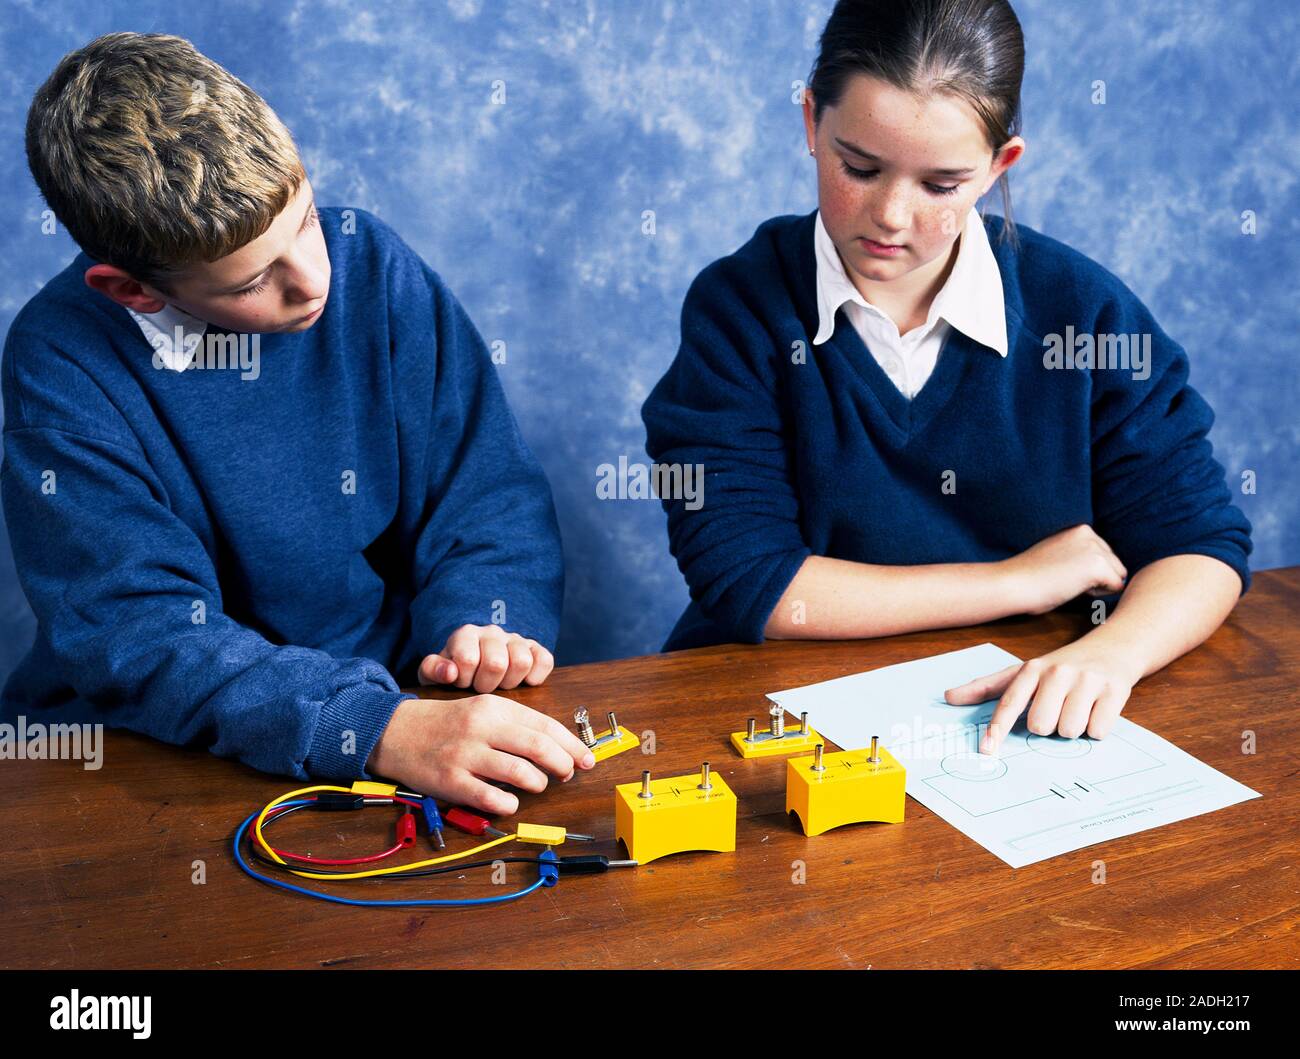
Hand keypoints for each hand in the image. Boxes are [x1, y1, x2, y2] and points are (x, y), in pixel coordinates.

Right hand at [368, 695, 595, 814]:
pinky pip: (492, 798)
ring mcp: (466, 755)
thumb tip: (559, 748)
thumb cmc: (448, 724)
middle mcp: (482, 728)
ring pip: (521, 773)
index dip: (572, 745)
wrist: (397, 731)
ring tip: (537, 785)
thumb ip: (517, 726)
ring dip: (539, 783)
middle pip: (539, 748)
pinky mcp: (451, 781)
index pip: (546, 726)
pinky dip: (510, 804)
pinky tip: (511, 801)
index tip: (587, 759)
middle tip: (567, 774)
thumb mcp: (483, 711)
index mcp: (495, 708)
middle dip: (563, 764)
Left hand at [418, 624, 554, 692]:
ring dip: (510, 682)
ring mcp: (515, 639)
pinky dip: (536, 676)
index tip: (461, 683)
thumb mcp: (434, 673)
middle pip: (497, 663)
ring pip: (522, 661)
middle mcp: (492, 632)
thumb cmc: (453, 673)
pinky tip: (522, 683)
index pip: (468, 659)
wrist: (472, 666)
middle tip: (480, 688)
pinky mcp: (535, 649)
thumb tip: (449, 673)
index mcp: (465, 634)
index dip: (464, 680)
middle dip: (487, 684)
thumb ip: (433, 670)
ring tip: (498, 685)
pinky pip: (545, 660)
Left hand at [944, 641, 1141, 754]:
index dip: (997, 729)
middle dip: (1048, 726)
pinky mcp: (1115, 690)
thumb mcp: (1025, 670)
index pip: (1009, 703)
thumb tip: (948, 697)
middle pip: (1041, 726)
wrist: (1115, 647)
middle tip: (1057, 710)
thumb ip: (988, 686)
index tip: (986, 751)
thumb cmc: (1063, 666)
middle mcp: (1058, 672)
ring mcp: (1087, 680)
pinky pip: (1097, 731)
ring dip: (1073, 728)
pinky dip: (1097, 728)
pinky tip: (1098, 709)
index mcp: (1032, 669)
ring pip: (1069, 731)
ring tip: (1078, 707)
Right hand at [998, 524, 1127, 613]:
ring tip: (1069, 583)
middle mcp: (1089, 532)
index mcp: (1079, 528)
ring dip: (1098, 585)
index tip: (1061, 572)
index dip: (1087, 571)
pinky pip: (1116, 587)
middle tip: (1064, 579)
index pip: (1104, 554)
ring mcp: (1094, 548)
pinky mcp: (1098, 565)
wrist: (1014, 583)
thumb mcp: (1058, 554)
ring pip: (1118, 574)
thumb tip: (1108, 569)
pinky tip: (1073, 589)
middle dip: (1097, 577)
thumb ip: (1079, 553)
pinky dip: (1098, 595)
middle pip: (1115, 563)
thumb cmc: (1030, 576)